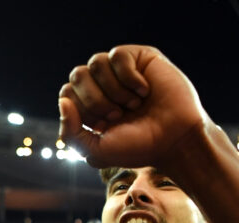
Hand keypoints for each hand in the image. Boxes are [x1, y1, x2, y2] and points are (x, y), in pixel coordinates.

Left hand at [59, 45, 206, 169]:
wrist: (175, 139)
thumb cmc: (138, 146)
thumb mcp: (96, 151)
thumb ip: (70, 133)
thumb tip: (63, 101)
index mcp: (89, 106)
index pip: (66, 93)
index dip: (82, 110)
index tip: (104, 126)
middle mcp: (102, 85)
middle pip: (77, 75)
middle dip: (96, 100)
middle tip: (119, 115)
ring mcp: (120, 70)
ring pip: (95, 62)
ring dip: (114, 90)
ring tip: (134, 104)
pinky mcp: (139, 57)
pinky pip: (118, 55)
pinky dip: (129, 78)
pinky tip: (144, 90)